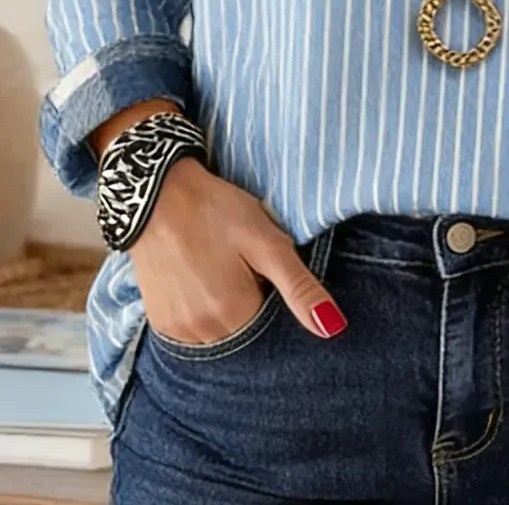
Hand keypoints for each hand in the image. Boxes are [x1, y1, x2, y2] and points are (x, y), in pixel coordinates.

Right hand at [129, 158, 347, 342]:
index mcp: (235, 313)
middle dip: (251, 301)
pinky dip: (203, 308)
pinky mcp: (159, 322)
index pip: (274, 322)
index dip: (273, 291)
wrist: (157, 193)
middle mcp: (203, 333)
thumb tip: (332, 328)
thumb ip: (299, 287)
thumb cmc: (216, 210)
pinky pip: (194, 329)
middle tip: (238, 261)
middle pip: (247, 329)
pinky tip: (199, 275)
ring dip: (227, 307)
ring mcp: (178, 330)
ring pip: (221, 330)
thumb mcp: (266, 242)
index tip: (260, 265)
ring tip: (217, 265)